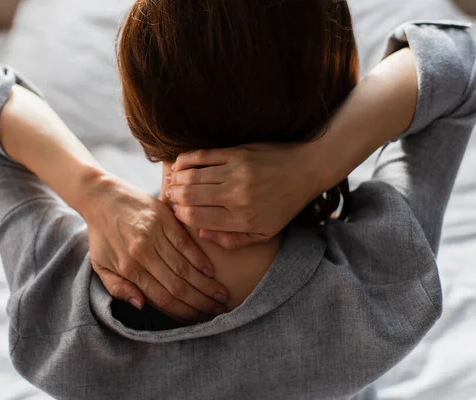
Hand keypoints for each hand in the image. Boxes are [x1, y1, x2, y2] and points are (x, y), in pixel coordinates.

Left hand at [79, 174, 228, 322]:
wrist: (100, 196)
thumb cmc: (101, 234)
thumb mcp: (100, 265)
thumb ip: (118, 288)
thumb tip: (141, 306)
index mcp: (127, 269)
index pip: (161, 298)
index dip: (181, 313)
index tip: (197, 321)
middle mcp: (142, 254)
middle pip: (177, 286)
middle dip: (199, 303)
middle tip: (216, 312)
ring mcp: (154, 236)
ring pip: (184, 267)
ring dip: (205, 285)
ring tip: (220, 296)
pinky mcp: (164, 219)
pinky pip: (185, 244)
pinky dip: (199, 259)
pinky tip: (211, 271)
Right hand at [166, 143, 328, 249]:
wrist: (306, 169)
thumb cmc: (284, 204)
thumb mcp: (265, 233)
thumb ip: (233, 239)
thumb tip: (202, 234)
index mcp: (241, 218)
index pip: (197, 218)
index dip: (181, 215)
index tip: (176, 212)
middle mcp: (236, 196)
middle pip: (190, 196)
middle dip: (174, 197)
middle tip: (169, 196)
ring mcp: (236, 172)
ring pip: (193, 176)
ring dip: (176, 179)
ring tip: (170, 182)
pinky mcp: (237, 153)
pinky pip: (203, 156)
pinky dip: (186, 160)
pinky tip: (179, 164)